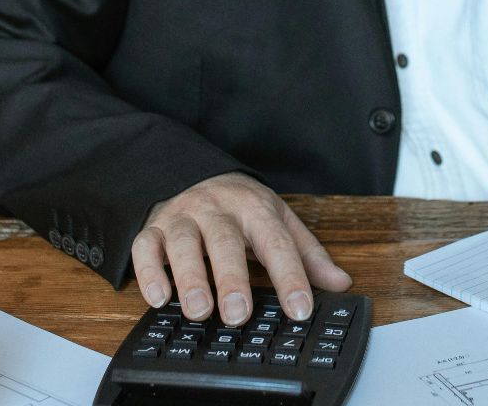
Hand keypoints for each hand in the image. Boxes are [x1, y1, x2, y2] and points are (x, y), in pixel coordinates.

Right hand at [131, 172, 351, 323]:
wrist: (193, 173)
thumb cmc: (240, 206)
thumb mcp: (278, 220)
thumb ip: (308, 254)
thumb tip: (341, 283)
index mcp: (255, 208)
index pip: (276, 243)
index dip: (290, 277)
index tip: (300, 309)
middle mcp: (217, 209)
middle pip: (225, 241)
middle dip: (232, 279)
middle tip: (238, 315)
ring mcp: (182, 217)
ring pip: (183, 243)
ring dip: (190, 278)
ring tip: (199, 311)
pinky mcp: (153, 228)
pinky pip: (145, 247)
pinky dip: (150, 272)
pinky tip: (159, 298)